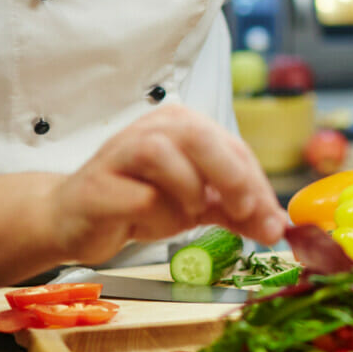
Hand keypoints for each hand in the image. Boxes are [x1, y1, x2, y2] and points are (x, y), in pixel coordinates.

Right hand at [43, 105, 287, 263]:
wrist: (75, 219)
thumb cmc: (137, 202)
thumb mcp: (196, 205)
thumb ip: (236, 212)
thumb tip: (278, 227)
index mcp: (182, 124)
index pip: (233, 147)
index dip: (258, 185)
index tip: (275, 221)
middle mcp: (152, 128)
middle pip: (200, 136)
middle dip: (231, 175)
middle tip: (245, 212)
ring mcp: (120, 152)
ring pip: (164, 156)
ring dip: (186, 191)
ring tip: (187, 214)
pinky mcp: (96, 183)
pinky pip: (136, 195)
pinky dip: (153, 214)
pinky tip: (146, 221)